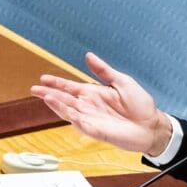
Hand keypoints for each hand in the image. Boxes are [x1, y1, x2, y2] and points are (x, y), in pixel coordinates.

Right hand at [30, 52, 171, 154]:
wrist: (151, 125)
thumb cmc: (140, 105)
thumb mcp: (122, 81)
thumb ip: (103, 71)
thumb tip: (88, 56)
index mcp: (94, 94)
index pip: (71, 87)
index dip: (57, 83)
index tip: (43, 78)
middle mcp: (90, 106)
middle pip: (65, 99)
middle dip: (49, 94)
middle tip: (35, 89)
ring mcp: (91, 119)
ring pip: (68, 111)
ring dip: (56, 104)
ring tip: (44, 96)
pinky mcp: (96, 130)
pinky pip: (78, 122)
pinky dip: (68, 115)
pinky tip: (60, 108)